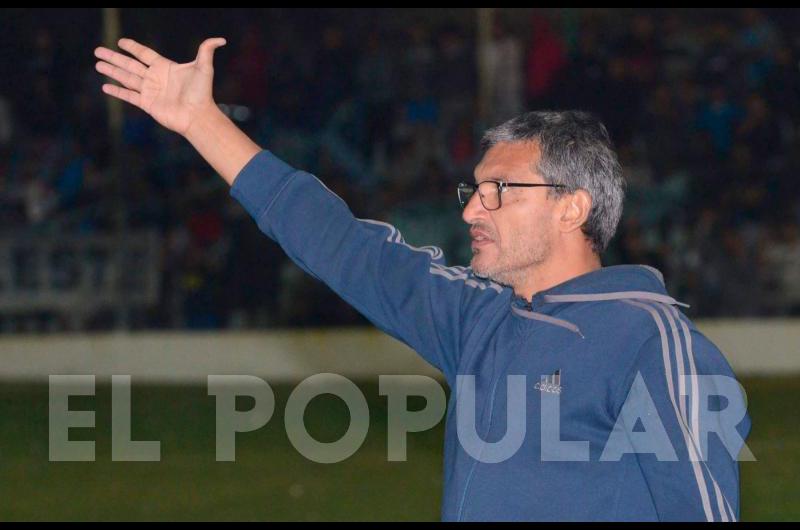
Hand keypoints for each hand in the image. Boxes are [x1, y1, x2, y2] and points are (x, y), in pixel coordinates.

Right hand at [94, 37, 225, 135]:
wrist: (198, 116)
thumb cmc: (202, 93)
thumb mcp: (204, 69)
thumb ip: (206, 51)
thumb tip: (221, 40)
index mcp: (165, 67)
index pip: (144, 54)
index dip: (133, 48)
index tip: (121, 41)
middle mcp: (155, 78)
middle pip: (130, 65)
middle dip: (114, 58)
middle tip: (97, 50)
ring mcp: (150, 91)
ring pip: (126, 78)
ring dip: (111, 71)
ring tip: (97, 64)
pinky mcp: (147, 104)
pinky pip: (128, 96)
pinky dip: (117, 91)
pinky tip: (105, 86)